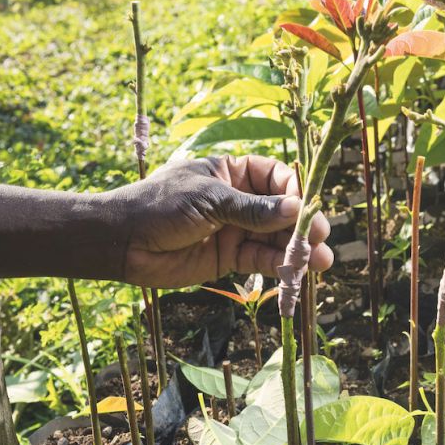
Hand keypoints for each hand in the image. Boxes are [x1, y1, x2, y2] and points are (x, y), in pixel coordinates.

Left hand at [116, 155, 331, 287]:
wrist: (123, 242)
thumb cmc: (161, 206)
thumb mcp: (209, 201)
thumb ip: (252, 210)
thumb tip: (296, 209)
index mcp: (230, 172)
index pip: (274, 177)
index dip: (293, 191)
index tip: (306, 207)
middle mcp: (236, 200)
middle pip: (280, 210)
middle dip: (302, 224)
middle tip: (321, 237)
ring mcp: (233, 230)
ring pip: (273, 239)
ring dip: (297, 250)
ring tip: (321, 262)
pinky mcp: (227, 258)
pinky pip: (259, 260)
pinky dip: (276, 266)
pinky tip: (293, 272)